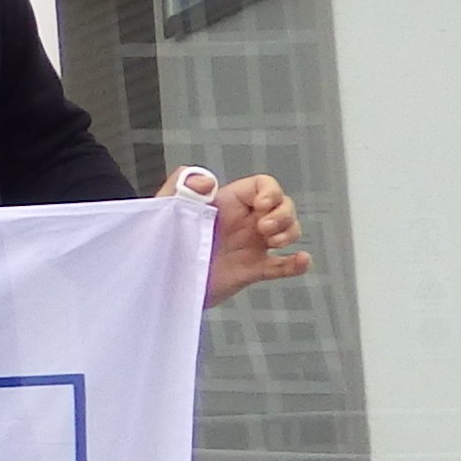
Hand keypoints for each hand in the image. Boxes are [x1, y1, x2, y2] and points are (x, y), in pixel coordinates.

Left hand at [164, 167, 307, 306]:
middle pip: (282, 206)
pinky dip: (297, 264)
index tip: (261, 206)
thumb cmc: (159, 241)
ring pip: (287, 231)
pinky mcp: (251, 270)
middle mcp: (243, 221)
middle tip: (264, 229)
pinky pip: (282, 266)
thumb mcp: (165, 208)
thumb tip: (207, 180)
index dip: (270, 192)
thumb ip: (181, 187)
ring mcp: (249, 246)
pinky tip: (302, 260)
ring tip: (272, 243)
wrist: (159, 280)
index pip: (263, 185)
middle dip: (284, 214)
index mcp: (227, 203)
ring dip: (290, 233)